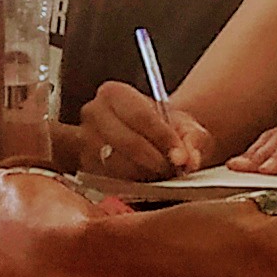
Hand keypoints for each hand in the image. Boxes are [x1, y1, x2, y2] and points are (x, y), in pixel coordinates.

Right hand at [80, 81, 211, 178]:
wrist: (150, 139)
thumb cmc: (165, 129)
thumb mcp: (186, 126)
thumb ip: (193, 139)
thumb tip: (188, 159)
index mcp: (113, 93)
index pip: (140, 116)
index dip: (163, 138)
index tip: (181, 155)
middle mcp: (92, 113)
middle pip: (125, 142)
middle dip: (154, 159)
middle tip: (172, 169)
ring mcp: (83, 141)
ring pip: (115, 164)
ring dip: (142, 174)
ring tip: (160, 174)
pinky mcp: (83, 166)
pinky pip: (107, 180)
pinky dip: (129, 184)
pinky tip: (144, 181)